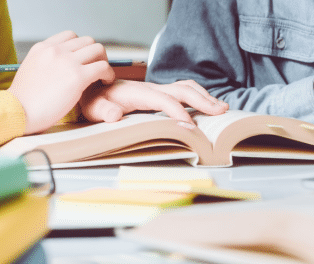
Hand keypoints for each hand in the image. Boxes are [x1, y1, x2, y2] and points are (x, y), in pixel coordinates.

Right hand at [8, 31, 114, 134]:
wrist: (18, 112)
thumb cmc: (23, 101)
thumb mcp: (30, 70)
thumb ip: (45, 64)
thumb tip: (56, 68)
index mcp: (43, 47)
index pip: (70, 36)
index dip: (81, 48)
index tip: (83, 61)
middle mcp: (56, 50)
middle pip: (87, 41)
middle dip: (95, 54)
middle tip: (96, 69)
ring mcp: (67, 62)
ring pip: (98, 50)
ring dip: (103, 62)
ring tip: (102, 77)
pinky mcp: (77, 76)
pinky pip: (103, 67)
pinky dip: (108, 74)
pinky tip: (105, 83)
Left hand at [79, 80, 228, 126]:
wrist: (91, 88)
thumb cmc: (93, 100)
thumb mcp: (93, 108)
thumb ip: (104, 111)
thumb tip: (115, 115)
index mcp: (138, 92)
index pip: (164, 100)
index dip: (178, 112)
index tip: (190, 126)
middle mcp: (151, 88)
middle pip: (182, 90)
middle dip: (203, 101)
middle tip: (221, 112)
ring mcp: (156, 90)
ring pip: (186, 88)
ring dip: (204, 97)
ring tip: (222, 108)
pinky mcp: (158, 93)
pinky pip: (182, 91)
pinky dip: (198, 96)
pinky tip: (207, 105)